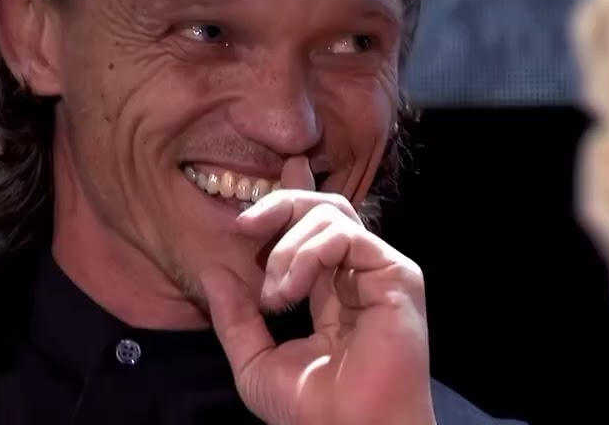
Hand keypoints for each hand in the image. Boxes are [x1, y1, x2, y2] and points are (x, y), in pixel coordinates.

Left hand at [200, 157, 434, 424]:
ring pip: (331, 214)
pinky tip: (291, 290)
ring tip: (275, 295)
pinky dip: (309, 253)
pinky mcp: (396, 274)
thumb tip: (211, 272)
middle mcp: (358, 274)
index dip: (280, 208)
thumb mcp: (254, 360)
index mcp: (330, 289)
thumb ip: (234, 317)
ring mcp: (380, 271)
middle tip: (244, 226)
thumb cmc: (311, 409)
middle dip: (279, 205)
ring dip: (288, 248)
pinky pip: (346, 234)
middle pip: (322, 207)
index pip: (310, 227)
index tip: (240, 224)